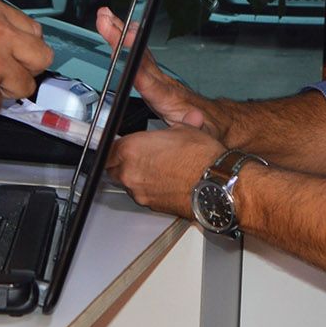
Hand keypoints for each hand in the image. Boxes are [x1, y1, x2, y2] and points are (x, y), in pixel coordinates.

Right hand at [95, 7, 218, 135]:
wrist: (213, 120)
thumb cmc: (206, 127)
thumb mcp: (203, 134)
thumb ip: (195, 129)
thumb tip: (192, 125)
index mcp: (169, 99)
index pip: (149, 81)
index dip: (135, 66)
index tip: (125, 49)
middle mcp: (162, 83)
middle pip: (139, 58)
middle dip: (121, 38)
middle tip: (106, 19)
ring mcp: (158, 79)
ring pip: (139, 53)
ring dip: (120, 33)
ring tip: (105, 16)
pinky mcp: (155, 78)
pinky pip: (139, 56)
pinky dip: (127, 41)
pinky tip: (119, 28)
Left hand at [104, 123, 222, 216]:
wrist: (216, 185)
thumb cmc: (201, 159)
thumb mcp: (184, 129)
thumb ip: (170, 128)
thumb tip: (180, 121)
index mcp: (131, 149)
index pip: (108, 147)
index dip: (116, 144)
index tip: (122, 143)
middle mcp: (130, 172)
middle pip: (111, 167)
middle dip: (120, 161)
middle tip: (136, 155)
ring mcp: (139, 191)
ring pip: (126, 182)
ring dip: (134, 176)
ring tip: (154, 168)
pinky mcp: (150, 205)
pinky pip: (141, 194)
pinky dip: (147, 188)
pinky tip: (163, 181)